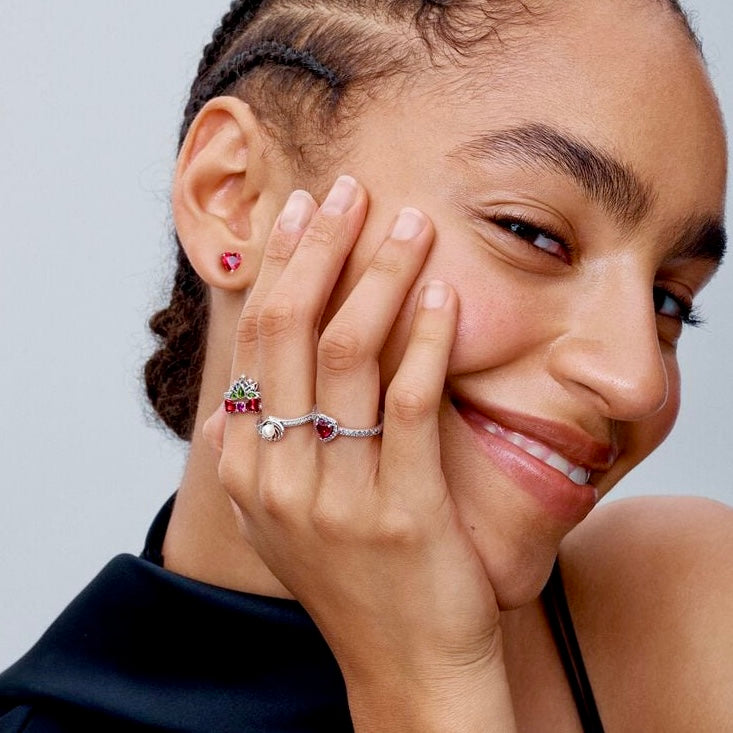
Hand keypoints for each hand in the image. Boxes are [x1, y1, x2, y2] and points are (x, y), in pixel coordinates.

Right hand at [206, 175, 515, 729]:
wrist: (407, 667)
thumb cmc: (352, 583)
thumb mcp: (282, 522)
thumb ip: (252, 456)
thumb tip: (235, 399)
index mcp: (247, 469)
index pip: (257, 340)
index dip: (280, 266)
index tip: (303, 211)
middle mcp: (281, 474)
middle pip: (293, 331)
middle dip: (322, 248)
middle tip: (350, 189)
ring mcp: (339, 495)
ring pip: (351, 354)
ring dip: (379, 275)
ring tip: (410, 223)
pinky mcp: (404, 510)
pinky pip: (409, 403)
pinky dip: (425, 339)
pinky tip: (441, 293)